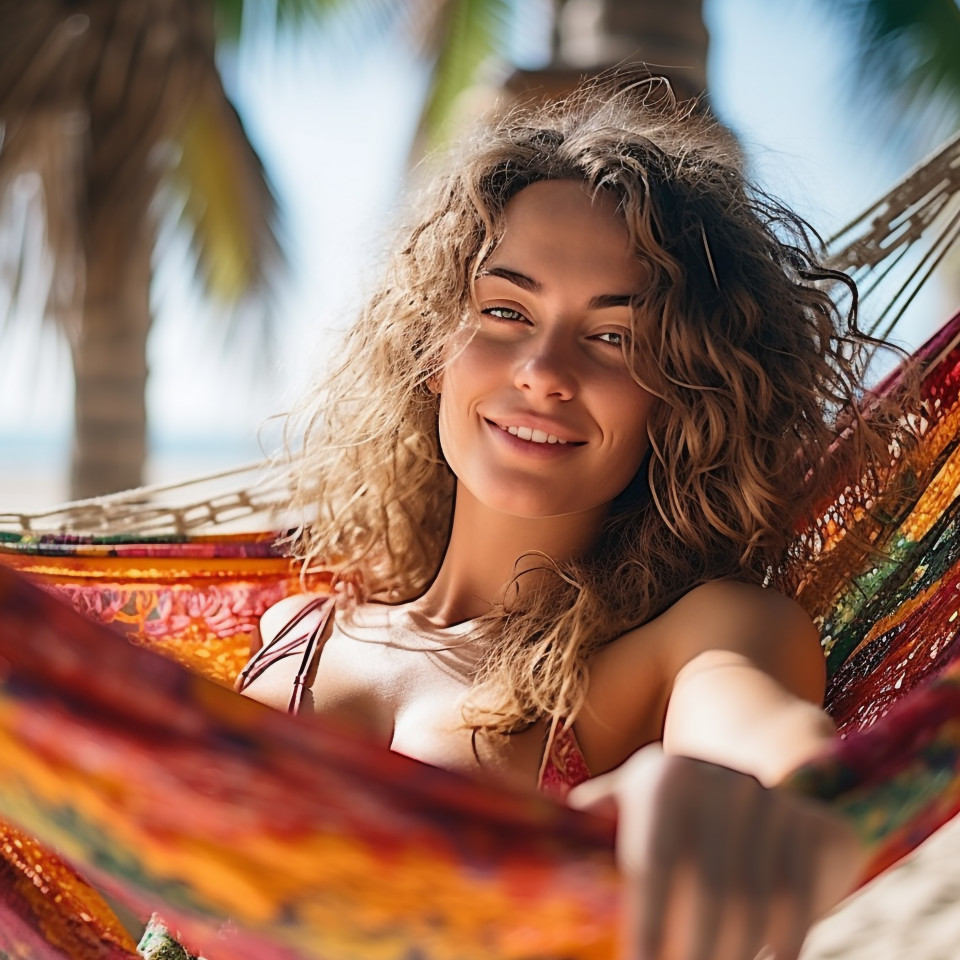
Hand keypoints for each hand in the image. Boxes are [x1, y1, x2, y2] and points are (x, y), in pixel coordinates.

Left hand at [567, 744, 865, 959]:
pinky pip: (799, 900)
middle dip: (693, 953)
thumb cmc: (674, 818)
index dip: (644, 922)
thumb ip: (592, 829)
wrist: (762, 786)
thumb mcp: (631, 808)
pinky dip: (783, 944)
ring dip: (734, 956)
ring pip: (754, 902)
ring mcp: (773, 801)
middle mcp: (720, 780)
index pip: (653, 862)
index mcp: (665, 779)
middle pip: (709, 890)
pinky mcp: (814, 825)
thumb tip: (530, 866)